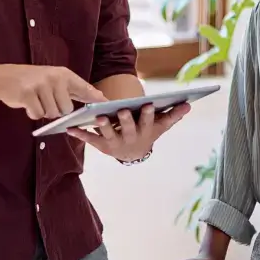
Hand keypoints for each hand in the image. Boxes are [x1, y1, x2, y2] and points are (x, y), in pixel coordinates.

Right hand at [0, 65, 106, 119]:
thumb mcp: (53, 79)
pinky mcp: (27, 94)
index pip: (84, 88)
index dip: (96, 97)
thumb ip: (73, 89)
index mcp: (63, 74)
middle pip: (66, 109)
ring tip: (36, 99)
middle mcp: (54, 78)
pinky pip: (37, 114)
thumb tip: (96, 96)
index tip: (108, 103)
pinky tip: (27, 103)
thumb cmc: (31, 82)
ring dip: (43, 111)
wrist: (3, 78)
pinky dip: (32, 113)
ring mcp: (41, 85)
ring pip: (52, 113)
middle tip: (45, 100)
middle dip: (56, 110)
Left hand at [66, 103, 189, 161]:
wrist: (132, 155)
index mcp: (145, 131)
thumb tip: (188, 105)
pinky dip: (80, 134)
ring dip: (103, 126)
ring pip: (108, 134)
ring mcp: (115, 143)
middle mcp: (130, 138)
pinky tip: (70, 128)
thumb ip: (173, 115)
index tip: (147, 105)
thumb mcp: (160, 126)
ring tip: (97, 117)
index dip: (147, 115)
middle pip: (128, 128)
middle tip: (122, 110)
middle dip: (125, 120)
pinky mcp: (101, 146)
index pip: (148, 122)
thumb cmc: (146, 133)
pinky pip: (89, 140)